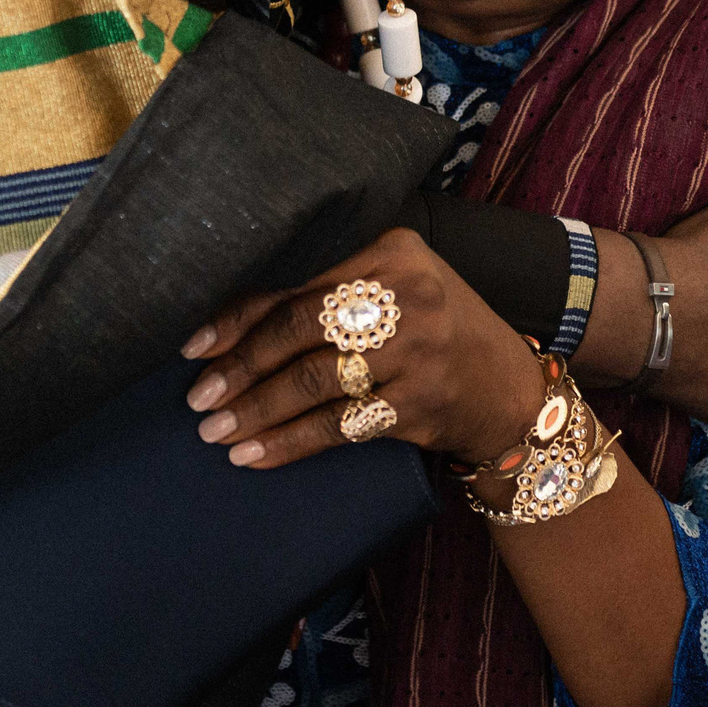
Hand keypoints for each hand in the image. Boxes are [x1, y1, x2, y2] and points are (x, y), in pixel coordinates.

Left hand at [180, 228, 543, 470]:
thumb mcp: (400, 290)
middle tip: (199, 397)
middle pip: (301, 327)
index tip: (193, 345)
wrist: (514, 393)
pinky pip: (339, 426)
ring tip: (216, 432)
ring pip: (314, 381)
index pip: (299, 282)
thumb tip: (232, 321)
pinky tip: (256, 455)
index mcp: (393, 251)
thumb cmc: (439, 336)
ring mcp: (418, 349)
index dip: (238, 316)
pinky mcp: (422, 402)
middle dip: (240, 366)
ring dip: (256, 411)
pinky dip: (291, 443)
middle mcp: (408, 292)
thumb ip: (334, 289)